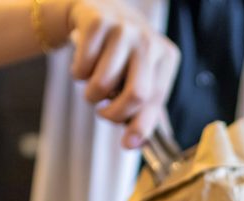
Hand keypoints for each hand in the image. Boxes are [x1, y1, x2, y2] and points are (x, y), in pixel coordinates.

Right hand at [60, 0, 179, 147]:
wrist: (98, 10)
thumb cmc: (123, 54)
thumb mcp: (142, 77)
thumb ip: (144, 111)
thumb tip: (137, 144)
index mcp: (166, 57)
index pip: (155, 101)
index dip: (140, 127)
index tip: (127, 144)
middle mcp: (149, 41)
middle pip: (135, 95)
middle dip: (114, 114)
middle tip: (104, 113)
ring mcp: (124, 29)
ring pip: (104, 84)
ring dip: (91, 96)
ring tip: (94, 87)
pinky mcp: (98, 22)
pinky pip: (82, 67)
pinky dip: (78, 74)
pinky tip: (84, 65)